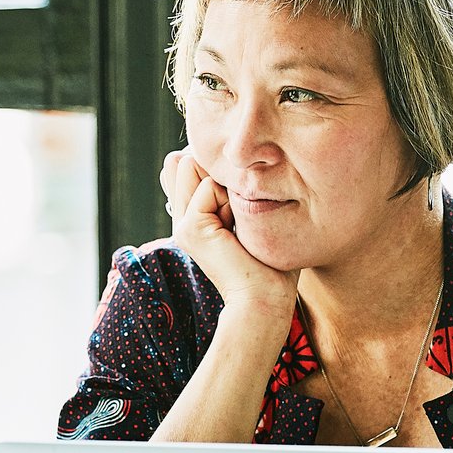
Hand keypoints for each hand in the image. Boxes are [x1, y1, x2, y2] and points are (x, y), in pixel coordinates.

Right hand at [161, 149, 297, 313]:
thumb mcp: (248, 210)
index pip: (188, 163)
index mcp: (193, 212)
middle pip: (189, 160)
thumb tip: (218, 155)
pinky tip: (236, 230)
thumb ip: (230, 185)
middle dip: (222, 175)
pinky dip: (230, 200)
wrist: (266, 297)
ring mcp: (182, 222)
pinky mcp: (189, 227)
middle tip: (239, 215)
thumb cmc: (270, 258)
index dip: (216, 168)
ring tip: (238, 221)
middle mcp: (183, 215)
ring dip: (226, 187)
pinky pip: (208, 185)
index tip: (239, 204)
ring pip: (195, 166)